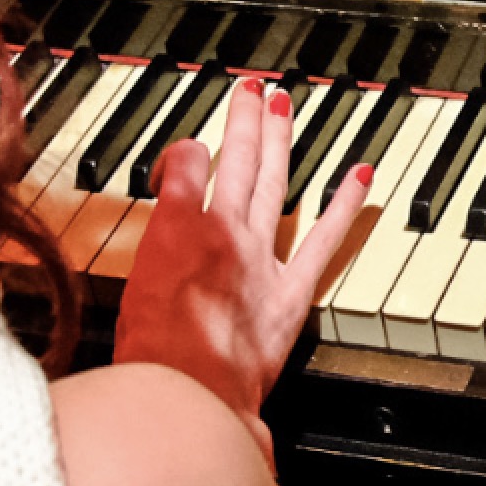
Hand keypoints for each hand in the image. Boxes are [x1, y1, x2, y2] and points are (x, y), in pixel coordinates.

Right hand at [112, 79, 374, 451]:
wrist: (190, 395)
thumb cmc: (149, 360)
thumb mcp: (125, 300)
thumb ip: (139, 271)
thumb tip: (142, 277)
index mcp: (173, 227)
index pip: (185, 161)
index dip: (182, 153)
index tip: (179, 164)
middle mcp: (221, 231)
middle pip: (237, 158)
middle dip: (245, 120)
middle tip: (252, 91)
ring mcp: (259, 257)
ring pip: (275, 182)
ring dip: (282, 140)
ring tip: (287, 106)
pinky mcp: (289, 291)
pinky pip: (322, 239)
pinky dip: (344, 205)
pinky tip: (360, 177)